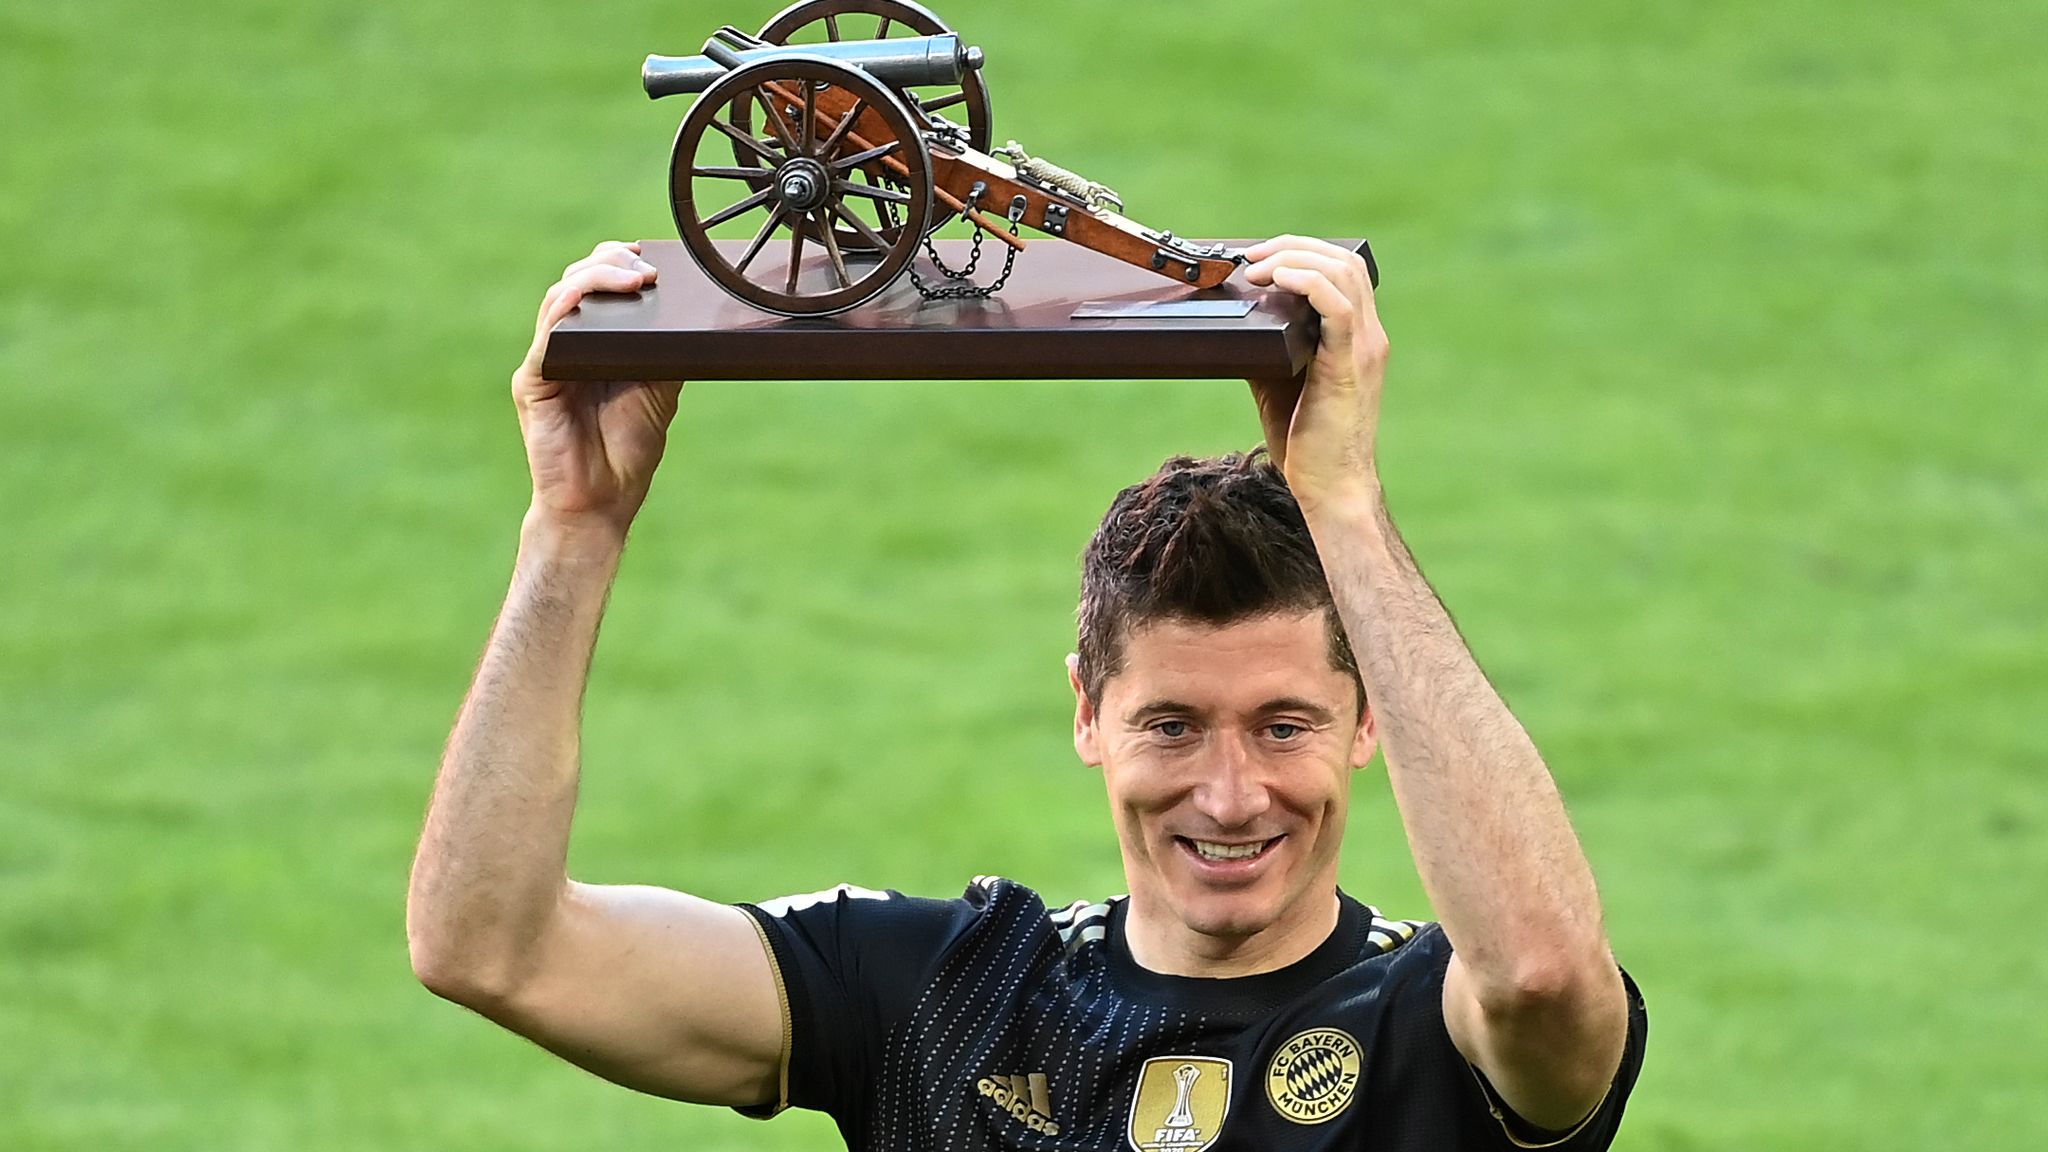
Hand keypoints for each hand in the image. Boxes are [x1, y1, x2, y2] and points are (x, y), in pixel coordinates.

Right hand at [513, 241, 681, 535]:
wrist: (602, 502)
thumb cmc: (627, 451)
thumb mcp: (660, 391)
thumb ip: (665, 352)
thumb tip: (693, 315)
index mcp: (592, 344)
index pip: (596, 286)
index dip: (616, 262)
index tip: (650, 254)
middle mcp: (565, 346)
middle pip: (575, 281)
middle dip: (608, 260)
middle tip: (643, 263)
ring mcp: (546, 361)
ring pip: (560, 298)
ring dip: (594, 277)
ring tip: (632, 276)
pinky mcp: (532, 381)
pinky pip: (547, 335)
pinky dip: (567, 309)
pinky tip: (589, 298)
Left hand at [1241, 235, 1389, 512]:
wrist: (1332, 488)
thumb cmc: (1308, 444)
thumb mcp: (1280, 383)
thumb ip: (1270, 349)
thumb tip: (1240, 323)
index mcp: (1357, 337)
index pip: (1343, 271)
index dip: (1304, 252)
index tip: (1264, 257)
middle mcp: (1369, 336)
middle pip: (1343, 260)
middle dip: (1294, 246)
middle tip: (1252, 256)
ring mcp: (1363, 348)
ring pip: (1342, 272)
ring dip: (1294, 258)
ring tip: (1257, 268)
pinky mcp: (1349, 364)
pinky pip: (1335, 305)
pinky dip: (1305, 282)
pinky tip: (1278, 280)